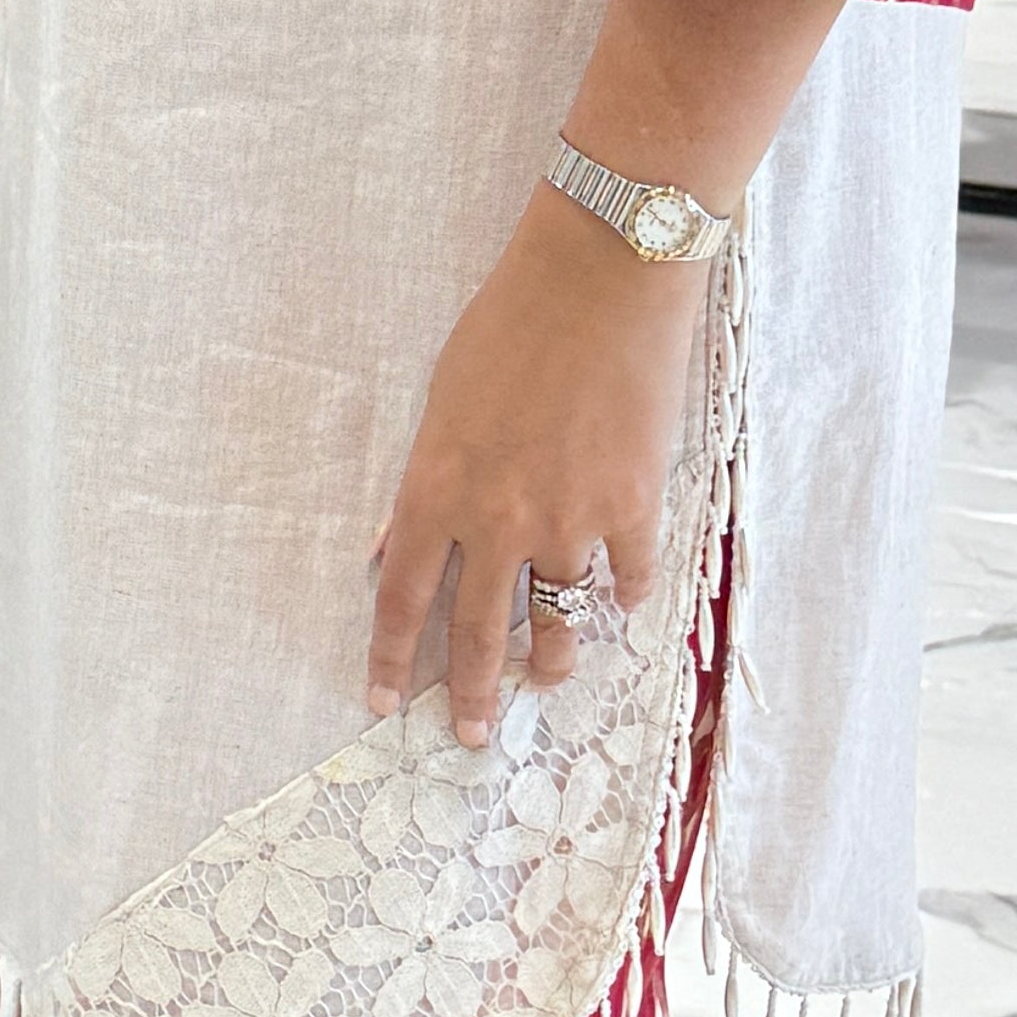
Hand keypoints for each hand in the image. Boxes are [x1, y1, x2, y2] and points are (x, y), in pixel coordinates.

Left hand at [369, 191, 712, 755]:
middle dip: (471, 695)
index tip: (383, 700)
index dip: (389, 657)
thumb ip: (424, 485)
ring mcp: (570, 522)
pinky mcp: (632, 508)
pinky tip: (623, 601)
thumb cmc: (512, 323)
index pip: (399, 597)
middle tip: (470, 735)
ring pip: (560, 623)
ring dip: (554, 657)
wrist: (602, 280)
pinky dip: (625, 593)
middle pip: (477, 633)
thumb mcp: (442, 402)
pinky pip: (629, 579)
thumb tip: (398, 543)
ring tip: (549, 676)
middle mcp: (498, 521)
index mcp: (437, 490)